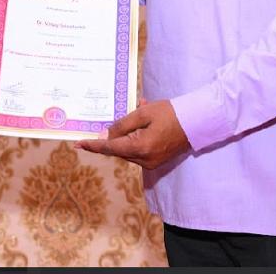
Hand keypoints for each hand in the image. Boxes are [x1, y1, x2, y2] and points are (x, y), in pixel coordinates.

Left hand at [75, 99, 189, 169]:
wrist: (197, 122)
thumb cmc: (171, 113)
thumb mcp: (143, 114)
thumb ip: (122, 125)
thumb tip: (105, 135)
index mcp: (140, 148)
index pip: (110, 147)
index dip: (93, 145)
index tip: (78, 145)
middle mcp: (145, 160)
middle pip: (119, 149)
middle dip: (112, 136)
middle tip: (109, 123)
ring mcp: (152, 163)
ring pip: (128, 150)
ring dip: (126, 135)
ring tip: (137, 113)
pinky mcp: (157, 161)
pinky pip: (138, 150)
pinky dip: (135, 138)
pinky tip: (142, 123)